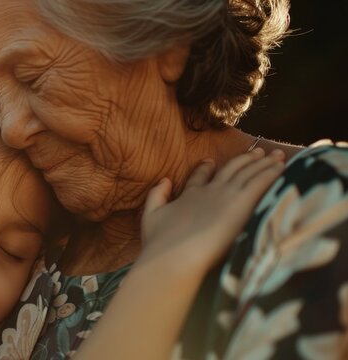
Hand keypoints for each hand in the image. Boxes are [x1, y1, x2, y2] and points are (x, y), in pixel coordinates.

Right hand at [139, 148, 285, 274]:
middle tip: (259, 152)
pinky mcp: (242, 203)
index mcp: (190, 194)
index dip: (207, 167)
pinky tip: (282, 167)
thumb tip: (164, 180)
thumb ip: (156, 195)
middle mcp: (211, 191)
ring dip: (265, 163)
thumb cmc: (161, 242)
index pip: (201, 175)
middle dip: (246, 159)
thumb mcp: (150, 215)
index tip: (212, 162)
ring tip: (277, 156)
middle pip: (232, 169)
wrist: (176, 255)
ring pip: (250, 172)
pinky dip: (272, 172)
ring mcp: (227, 195)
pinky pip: (261, 181)